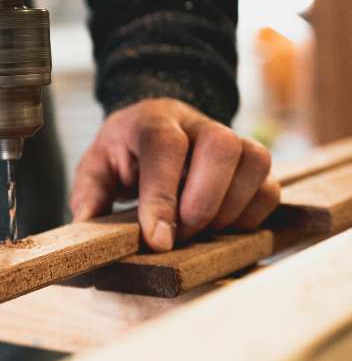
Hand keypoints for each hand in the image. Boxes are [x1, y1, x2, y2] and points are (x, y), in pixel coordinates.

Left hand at [70, 98, 279, 251]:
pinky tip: (220, 226)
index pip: (164, 147)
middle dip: (203, 202)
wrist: (155, 127)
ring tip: (197, 230)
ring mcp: (232, 139)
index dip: (163, 196)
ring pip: (255, 162)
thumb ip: (89, 193)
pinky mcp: (253, 164)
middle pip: (221, 146)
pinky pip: (270, 188)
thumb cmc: (125, 153)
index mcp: (153, 120)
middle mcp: (198, 123)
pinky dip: (249, 216)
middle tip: (180, 234)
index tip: (158, 240)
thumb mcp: (96, 167)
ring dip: (228, 210)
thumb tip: (89, 222)